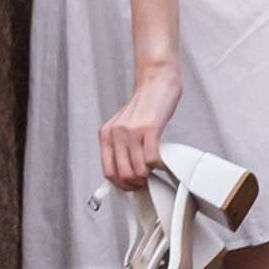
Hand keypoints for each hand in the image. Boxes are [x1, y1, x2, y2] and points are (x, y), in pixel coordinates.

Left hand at [98, 61, 182, 191]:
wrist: (156, 82)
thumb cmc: (143, 106)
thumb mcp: (122, 126)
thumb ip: (119, 147)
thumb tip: (124, 174)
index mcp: (106, 134)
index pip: (108, 172)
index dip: (121, 184)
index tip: (131, 186)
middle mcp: (116, 133)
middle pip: (124, 175)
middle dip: (137, 183)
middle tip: (146, 180)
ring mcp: (132, 131)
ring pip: (139, 171)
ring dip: (149, 175)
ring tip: (154, 168)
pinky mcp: (150, 128)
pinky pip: (153, 160)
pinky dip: (160, 165)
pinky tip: (162, 159)